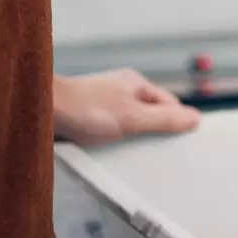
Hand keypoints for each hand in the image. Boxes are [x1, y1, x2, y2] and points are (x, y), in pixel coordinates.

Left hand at [53, 70, 200, 146]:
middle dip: (153, 132)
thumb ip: (165, 119)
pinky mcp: (86, 116)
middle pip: (149, 113)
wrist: (41, 111)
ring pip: (128, 123)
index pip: (169, 103)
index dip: (176, 121)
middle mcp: (120, 89)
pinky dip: (112, 142)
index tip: (180, 141)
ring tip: (131, 155)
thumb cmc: (86, 109)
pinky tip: (109, 153)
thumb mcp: (133, 117)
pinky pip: (108, 130)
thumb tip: (195, 119)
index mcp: (135, 83)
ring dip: (130, 139)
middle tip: (157, 153)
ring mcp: (102, 102)